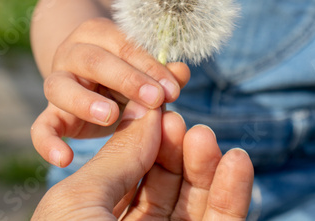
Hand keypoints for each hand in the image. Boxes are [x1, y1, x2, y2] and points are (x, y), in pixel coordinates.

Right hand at [31, 18, 190, 166]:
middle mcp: (72, 54)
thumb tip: (181, 73)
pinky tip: (65, 159)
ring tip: (110, 116)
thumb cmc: (125, 73)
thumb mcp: (143, 69)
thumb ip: (161, 72)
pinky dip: (47, 142)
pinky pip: (40, 126)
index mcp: (100, 35)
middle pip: (93, 60)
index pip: (125, 45)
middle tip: (154, 99)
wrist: (90, 77)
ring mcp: (57, 82)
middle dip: (127, 79)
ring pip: (59, 87)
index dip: (149, 66)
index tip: (171, 89)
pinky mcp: (50, 113)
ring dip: (85, 102)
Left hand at [32, 103, 253, 219]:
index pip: (128, 171)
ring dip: (205, 167)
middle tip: (185, 125)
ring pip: (195, 201)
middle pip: (163, 182)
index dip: (145, 140)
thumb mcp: (77, 205)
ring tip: (206, 138)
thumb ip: (115, 158)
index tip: (161, 110)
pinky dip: (232, 193)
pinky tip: (237, 161)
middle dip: (176, 150)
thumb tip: (147, 116)